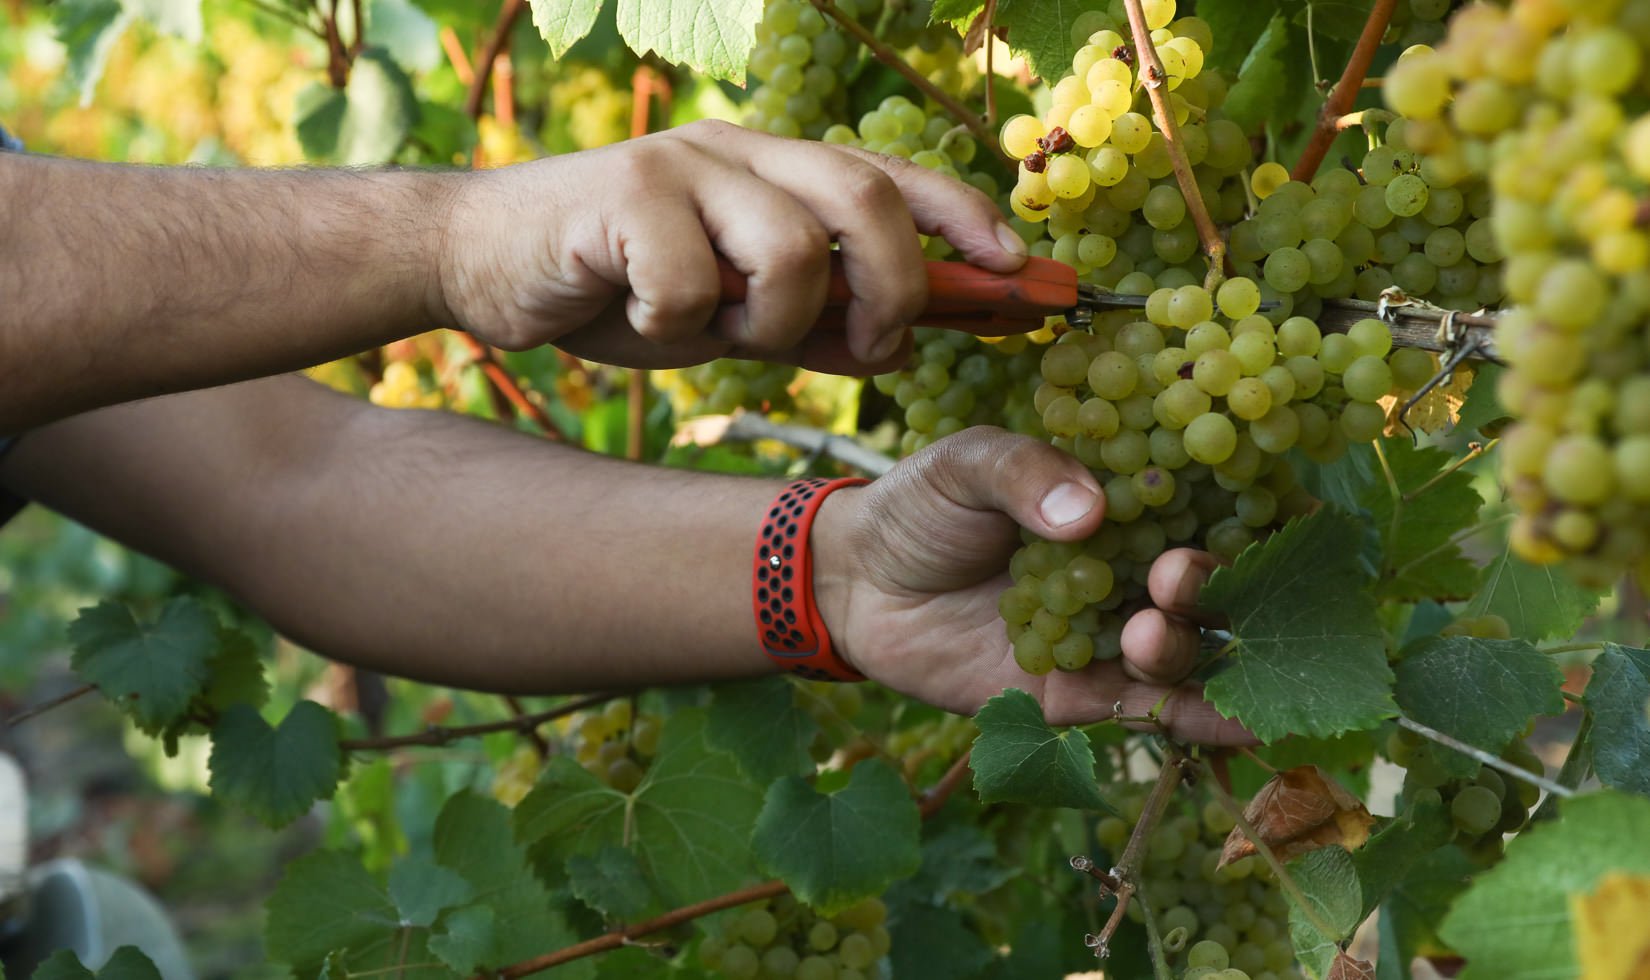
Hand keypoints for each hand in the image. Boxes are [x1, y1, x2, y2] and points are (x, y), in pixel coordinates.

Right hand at [433, 120, 1025, 373]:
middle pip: (864, 196)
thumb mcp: (730, 311)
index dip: (964, 218)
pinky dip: (678, 328)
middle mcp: (739, 149)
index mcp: (774, 168)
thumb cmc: (618, 286)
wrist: (482, 261)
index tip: (1019, 271)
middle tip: (877, 346)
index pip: (893, 176)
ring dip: (772, 321)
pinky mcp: (622, 192)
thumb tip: (903, 338)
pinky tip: (639, 322)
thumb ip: (811, 317)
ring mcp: (681, 163)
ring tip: (722, 335)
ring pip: (789, 246)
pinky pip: (692, 284)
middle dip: (894, 284)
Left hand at [814, 427, 1251, 744]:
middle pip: (1197, 589)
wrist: (855, 583)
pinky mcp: (1078, 697)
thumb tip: (1087, 512)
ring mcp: (1106, 639)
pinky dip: (1196, 720)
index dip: (1231, 516)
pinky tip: (1242, 728)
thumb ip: (1024, 474)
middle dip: (1202, 587)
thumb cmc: (920, 508)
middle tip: (1171, 578)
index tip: (1250, 516)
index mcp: (1116, 509)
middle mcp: (1126, 574)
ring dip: (1184, 650)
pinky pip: (1146, 710)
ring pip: (1178, 652)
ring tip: (1146, 637)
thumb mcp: (967, 465)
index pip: (1195, 511)